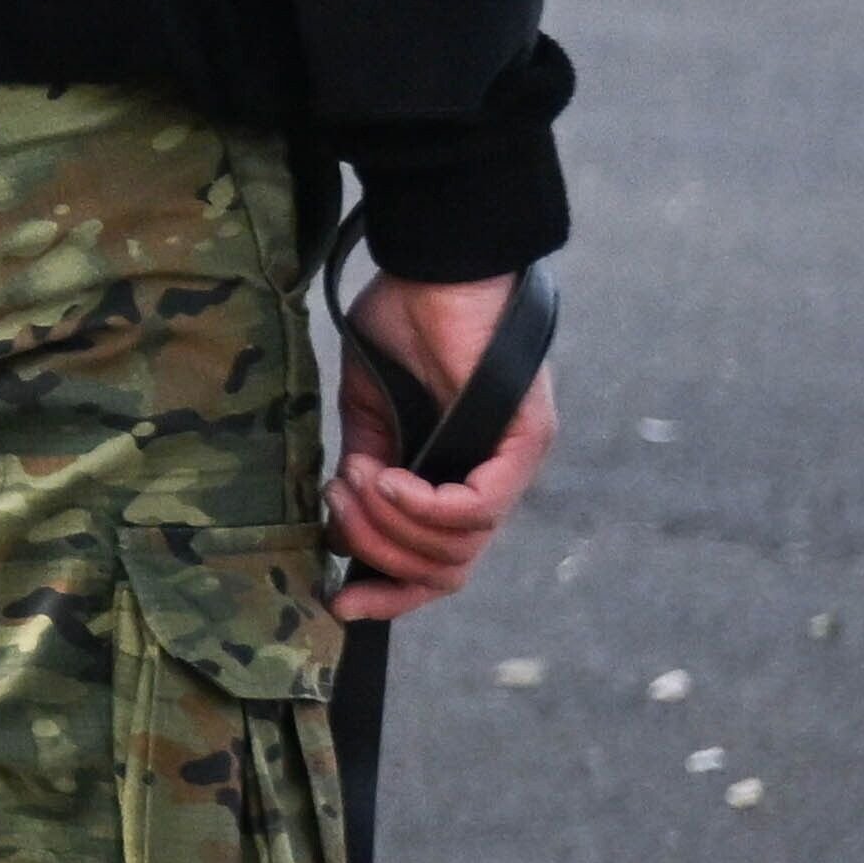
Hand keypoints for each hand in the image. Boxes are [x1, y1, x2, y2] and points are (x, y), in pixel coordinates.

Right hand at [328, 271, 557, 621]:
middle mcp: (496, 480)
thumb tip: (342, 527)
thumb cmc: (404, 321)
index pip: (440, 564)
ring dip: (390, 526)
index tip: (337, 599)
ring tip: (354, 482)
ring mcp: (515, 465)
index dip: (390, 594)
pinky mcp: (526, 441)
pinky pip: (476, 509)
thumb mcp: (368, 412)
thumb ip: (367, 469)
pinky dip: (422, 506)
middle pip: (446, 569)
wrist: (434, 263)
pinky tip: (387, 479)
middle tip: (337, 507)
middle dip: (377, 553)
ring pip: (458, 548)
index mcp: (459, 477)